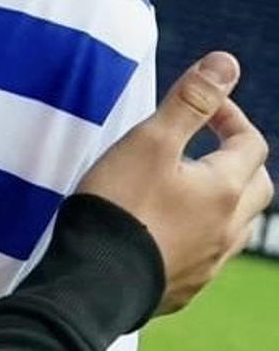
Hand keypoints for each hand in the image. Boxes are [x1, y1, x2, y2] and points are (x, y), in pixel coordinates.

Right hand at [76, 52, 270, 312]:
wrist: (94, 282)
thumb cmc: (120, 206)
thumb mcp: (150, 141)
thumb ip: (190, 100)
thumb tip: (227, 62)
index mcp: (226, 188)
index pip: (250, 142)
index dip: (230, 117)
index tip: (201, 109)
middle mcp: (228, 228)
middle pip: (257, 188)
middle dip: (239, 162)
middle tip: (204, 149)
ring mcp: (208, 263)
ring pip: (235, 226)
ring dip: (222, 203)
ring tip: (186, 192)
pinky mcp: (183, 289)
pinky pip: (205, 258)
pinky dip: (197, 238)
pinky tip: (166, 235)